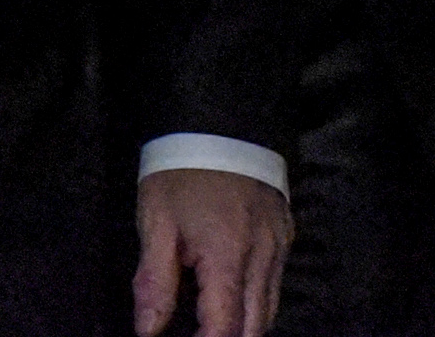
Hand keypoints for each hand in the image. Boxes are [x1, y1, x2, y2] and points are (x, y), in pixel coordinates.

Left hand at [133, 166, 290, 336]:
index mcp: (227, 255)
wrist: (218, 120)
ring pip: (270, 309)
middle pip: (256, 326)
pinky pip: (276, 283)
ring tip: (214, 322)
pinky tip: (233, 297)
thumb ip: (155, 281)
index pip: (224, 326)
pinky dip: (257, 301)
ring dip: (245, 326)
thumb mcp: (156, 221)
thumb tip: (148, 332)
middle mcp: (263, 257)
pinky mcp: (286, 234)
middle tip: (200, 334)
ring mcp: (279, 245)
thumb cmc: (180, 171)